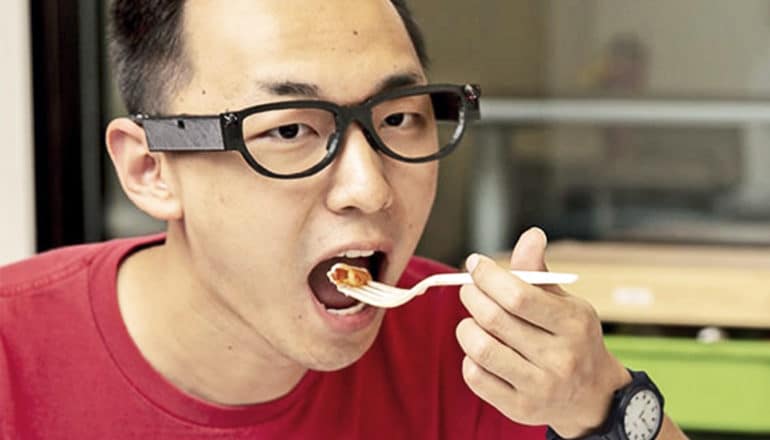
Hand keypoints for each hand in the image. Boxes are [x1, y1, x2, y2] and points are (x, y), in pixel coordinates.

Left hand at [455, 227, 630, 436]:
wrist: (592, 396)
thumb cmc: (572, 339)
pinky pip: (475, 376)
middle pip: (494, 319)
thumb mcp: (566, 303)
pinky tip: (480, 349)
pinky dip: (469, 357)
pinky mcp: (520, 408)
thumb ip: (540, 273)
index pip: (518, 295)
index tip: (475, 265)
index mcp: (573, 324)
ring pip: (481, 348)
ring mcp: (540, 387)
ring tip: (472, 320)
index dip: (488, 276)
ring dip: (466, 327)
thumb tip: (531, 235)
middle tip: (468, 289)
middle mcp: (560, 358)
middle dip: (472, 296)